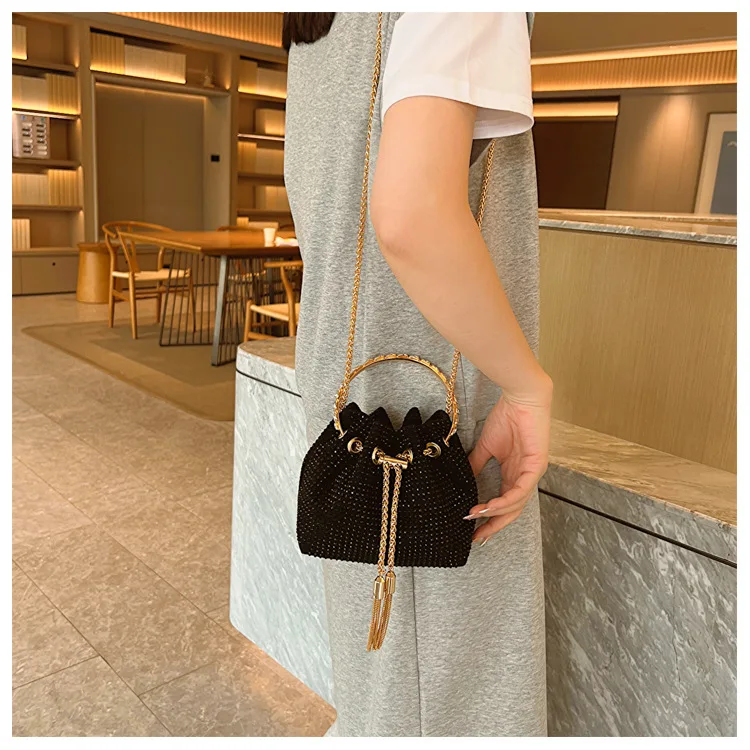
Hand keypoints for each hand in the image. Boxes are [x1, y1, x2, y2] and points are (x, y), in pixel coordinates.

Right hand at [466, 379, 551, 544]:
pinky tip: (489, 506)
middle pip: (512, 510)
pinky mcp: (537, 465)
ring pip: (516, 504)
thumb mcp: (486, 446)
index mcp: (515, 474)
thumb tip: (462, 482)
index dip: (489, 518)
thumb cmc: (506, 417)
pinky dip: (505, 500)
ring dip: (495, 514)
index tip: (472, 531)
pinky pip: (521, 490)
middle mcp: (525, 477)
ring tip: (476, 518)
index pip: (504, 504)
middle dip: (494, 526)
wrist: (520, 396)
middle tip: (476, 538)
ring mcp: (533, 473)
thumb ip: (476, 465)